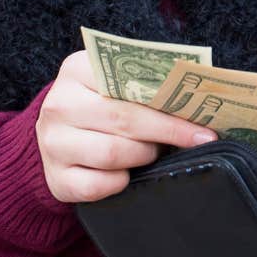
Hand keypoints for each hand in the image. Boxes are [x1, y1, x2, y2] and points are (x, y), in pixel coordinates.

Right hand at [34, 50, 216, 203]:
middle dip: (168, 132)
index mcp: (76, 70)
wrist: (57, 136)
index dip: (169, 102)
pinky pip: (99, 186)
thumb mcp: (116, 83)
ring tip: (154, 151)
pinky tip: (128, 174)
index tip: (202, 116)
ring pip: (113, 154)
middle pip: (124, 120)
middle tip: (198, 140)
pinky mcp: (57, 179)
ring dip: (144, 155)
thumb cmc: (101, 105)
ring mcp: (54, 144)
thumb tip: (198, 98)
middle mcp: (59, 105)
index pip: (128, 84)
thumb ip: (147, 82)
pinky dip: (121, 181)